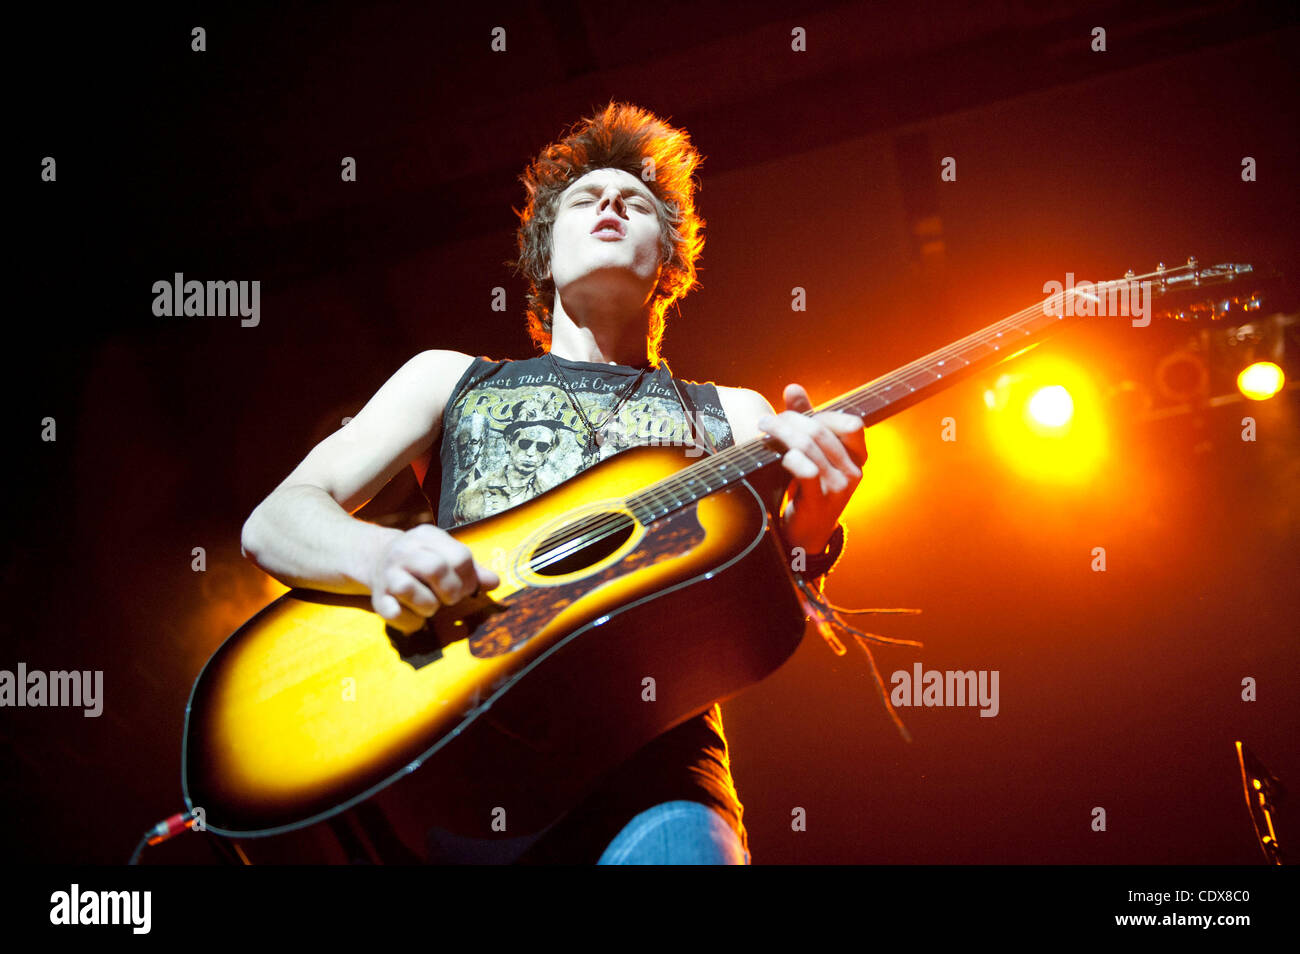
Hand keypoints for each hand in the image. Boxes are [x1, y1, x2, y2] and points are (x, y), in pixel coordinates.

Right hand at [369, 524, 499, 633]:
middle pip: (435, 568)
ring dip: (428, 606)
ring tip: (431, 606)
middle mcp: (404, 551)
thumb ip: (471, 569)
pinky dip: (409, 622)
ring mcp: (387, 573)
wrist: (378, 559)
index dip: (469, 579)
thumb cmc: (424, 560)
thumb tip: (495, 582)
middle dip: (451, 591)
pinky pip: (393, 613)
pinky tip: (416, 620)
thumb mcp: (447, 555)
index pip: (460, 556)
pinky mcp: (378, 598)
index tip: (466, 588)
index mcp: (427, 536)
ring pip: (408, 589)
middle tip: (451, 599)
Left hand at [757, 383, 865, 549]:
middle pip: (821, 431)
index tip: (794, 411)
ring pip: (810, 447)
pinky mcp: (821, 501)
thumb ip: (806, 418)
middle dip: (790, 420)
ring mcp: (839, 487)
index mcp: (858, 456)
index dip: (822, 413)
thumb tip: (793, 388)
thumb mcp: (812, 451)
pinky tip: (778, 456)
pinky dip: (789, 458)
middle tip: (768, 421)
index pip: (851, 424)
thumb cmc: (809, 486)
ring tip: (764, 430)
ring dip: (782, 434)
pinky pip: (807, 470)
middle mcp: (854, 471)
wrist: (806, 532)